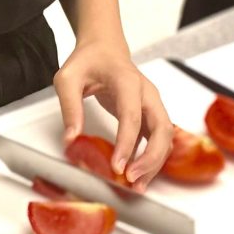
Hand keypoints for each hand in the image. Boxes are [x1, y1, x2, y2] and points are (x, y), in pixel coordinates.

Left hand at [53, 39, 174, 186]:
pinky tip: (139, 176)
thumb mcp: (68, 79)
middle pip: (162, 129)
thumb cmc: (88, 61)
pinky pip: (158, 139)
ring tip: (137, 185)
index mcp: (127, 81)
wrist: (104, 48)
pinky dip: (152, 159)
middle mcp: (147, 93)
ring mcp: (152, 104)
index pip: (132, 116)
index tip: (117, 166)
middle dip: (151, 158)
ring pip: (165, 137)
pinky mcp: (150, 115)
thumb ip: (69, 107)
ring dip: (155, 162)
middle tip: (132, 179)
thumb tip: (71, 139)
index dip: (127, 143)